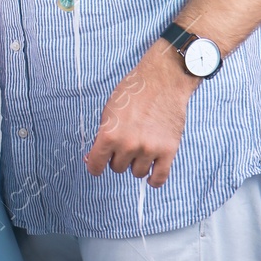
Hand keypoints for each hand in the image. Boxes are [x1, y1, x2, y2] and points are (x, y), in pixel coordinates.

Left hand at [84, 42, 198, 187]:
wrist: (162, 81)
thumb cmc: (133, 92)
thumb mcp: (108, 111)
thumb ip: (102, 135)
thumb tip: (92, 159)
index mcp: (109, 134)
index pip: (96, 164)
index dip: (95, 166)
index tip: (97, 166)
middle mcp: (128, 145)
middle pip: (118, 168)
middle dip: (119, 157)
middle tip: (126, 142)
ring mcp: (149, 149)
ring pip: (137, 173)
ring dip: (137, 164)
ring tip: (140, 148)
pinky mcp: (168, 151)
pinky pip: (159, 178)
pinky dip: (154, 179)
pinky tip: (152, 174)